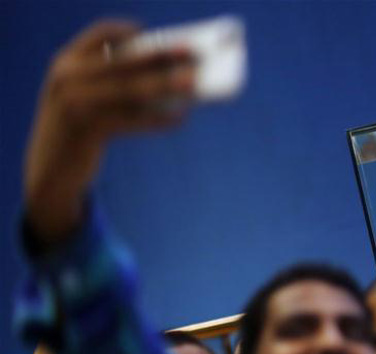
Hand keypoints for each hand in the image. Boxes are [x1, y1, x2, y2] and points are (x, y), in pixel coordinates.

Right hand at [25, 19, 195, 244]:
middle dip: (160, 56)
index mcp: (66, 63)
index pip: (98, 35)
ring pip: (130, 90)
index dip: (127, 31)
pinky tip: (179, 118)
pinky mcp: (88, 131)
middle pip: (123, 62)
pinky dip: (158, 119)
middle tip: (191, 54)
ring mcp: (76, 104)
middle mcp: (67, 79)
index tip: (153, 32)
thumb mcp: (84, 98)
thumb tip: (168, 73)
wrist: (50, 169)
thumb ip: (111, 82)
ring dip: (166, 86)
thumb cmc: (79, 129)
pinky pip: (132, 121)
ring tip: (193, 84)